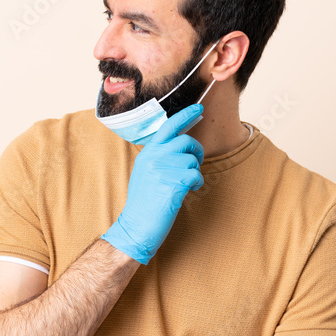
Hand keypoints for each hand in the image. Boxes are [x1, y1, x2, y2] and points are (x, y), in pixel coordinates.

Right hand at [100, 104, 205, 264]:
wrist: (136, 226)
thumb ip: (159, 158)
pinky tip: (186, 192)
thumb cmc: (144, 203)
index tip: (199, 108)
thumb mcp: (145, 173)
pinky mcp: (173, 183)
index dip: (185, 115)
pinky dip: (196, 184)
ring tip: (183, 185)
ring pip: (192, 160)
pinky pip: (195, 175)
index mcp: (147, 153)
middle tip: (196, 162)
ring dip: (194, 173)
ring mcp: (163, 169)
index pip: (168, 127)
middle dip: (196, 151)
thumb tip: (181, 148)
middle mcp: (154, 157)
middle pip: (186, 141)